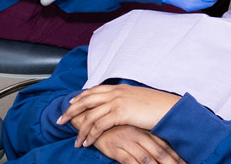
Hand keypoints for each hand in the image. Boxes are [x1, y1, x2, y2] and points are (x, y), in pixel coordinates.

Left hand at [59, 84, 179, 147]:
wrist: (169, 109)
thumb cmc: (157, 106)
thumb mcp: (138, 99)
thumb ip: (126, 101)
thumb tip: (119, 106)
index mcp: (120, 87)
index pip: (94, 90)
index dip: (80, 96)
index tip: (71, 103)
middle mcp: (116, 92)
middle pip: (86, 99)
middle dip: (72, 110)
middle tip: (61, 120)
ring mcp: (118, 101)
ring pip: (91, 114)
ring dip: (81, 129)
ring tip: (76, 141)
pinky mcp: (121, 112)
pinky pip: (100, 124)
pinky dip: (91, 134)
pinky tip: (88, 143)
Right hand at [91, 125, 184, 163]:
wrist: (92, 120)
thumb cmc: (115, 127)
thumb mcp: (133, 128)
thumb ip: (147, 136)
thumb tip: (163, 148)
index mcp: (144, 128)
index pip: (165, 143)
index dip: (176, 154)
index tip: (186, 162)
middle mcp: (138, 134)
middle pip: (159, 152)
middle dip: (171, 163)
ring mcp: (127, 141)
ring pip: (147, 159)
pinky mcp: (116, 148)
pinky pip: (130, 162)